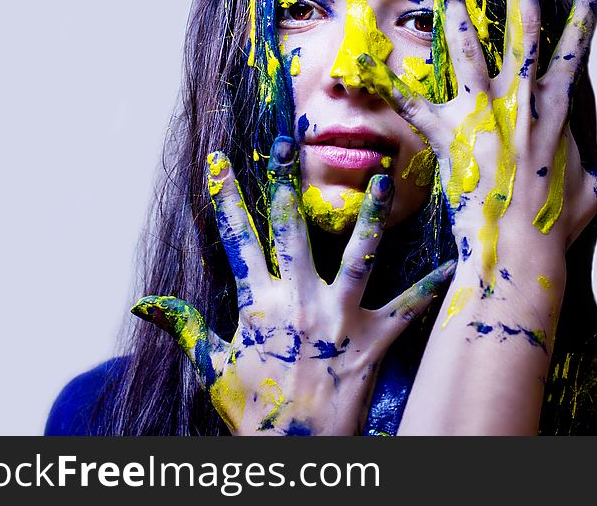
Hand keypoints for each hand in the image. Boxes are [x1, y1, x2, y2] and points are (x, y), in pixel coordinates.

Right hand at [131, 136, 454, 434]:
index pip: (238, 240)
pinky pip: (407, 309)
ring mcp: (339, 318)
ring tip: (382, 177)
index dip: (227, 199)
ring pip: (358, 254)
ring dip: (369, 214)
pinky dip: (430, 287)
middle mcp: (300, 302)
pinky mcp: (373, 340)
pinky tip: (451, 264)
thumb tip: (145, 304)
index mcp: (259, 305)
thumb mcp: (212, 370)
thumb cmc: (255, 413)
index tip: (221, 161)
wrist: (295, 453)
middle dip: (286, 183)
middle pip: (292, 231)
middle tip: (288, 142)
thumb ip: (186, 329)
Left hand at [391, 0, 596, 433]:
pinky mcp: (451, 137)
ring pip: (472, 55)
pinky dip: (390, 85)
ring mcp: (485, 117)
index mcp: (557, 113)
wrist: (518, 255)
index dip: (587, 13)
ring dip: (461, 20)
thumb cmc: (554, 227)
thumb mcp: (595, 192)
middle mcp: (522, 105)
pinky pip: (414, 104)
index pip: (576, 51)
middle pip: (524, 34)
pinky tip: (368, 65)